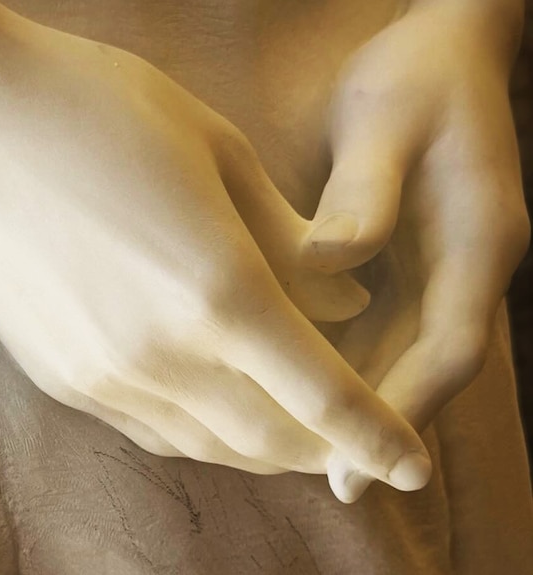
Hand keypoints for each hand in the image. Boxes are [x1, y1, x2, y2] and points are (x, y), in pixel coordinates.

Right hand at [0, 13, 432, 487]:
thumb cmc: (95, 110)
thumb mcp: (216, 150)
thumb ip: (288, 243)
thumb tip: (340, 308)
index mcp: (216, 288)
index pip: (324, 398)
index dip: (378, 438)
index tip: (412, 468)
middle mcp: (159, 351)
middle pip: (270, 440)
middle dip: (324, 450)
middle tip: (349, 436)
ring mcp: (100, 372)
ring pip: (208, 447)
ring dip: (262, 449)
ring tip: (287, 428)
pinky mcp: (58, 374)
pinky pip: (149, 429)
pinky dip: (199, 433)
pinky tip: (210, 404)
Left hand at [303, 1, 529, 500]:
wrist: (441, 45)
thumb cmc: (414, 76)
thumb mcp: (385, 121)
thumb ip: (363, 195)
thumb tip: (324, 264)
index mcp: (477, 239)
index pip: (449, 347)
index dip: (403, 408)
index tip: (355, 463)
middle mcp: (470, 264)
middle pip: (430, 365)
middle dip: (380, 421)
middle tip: (322, 477)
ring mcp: (448, 263)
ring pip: (410, 351)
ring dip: (367, 397)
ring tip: (307, 446)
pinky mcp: (419, 257)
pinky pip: (392, 323)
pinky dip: (356, 357)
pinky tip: (309, 378)